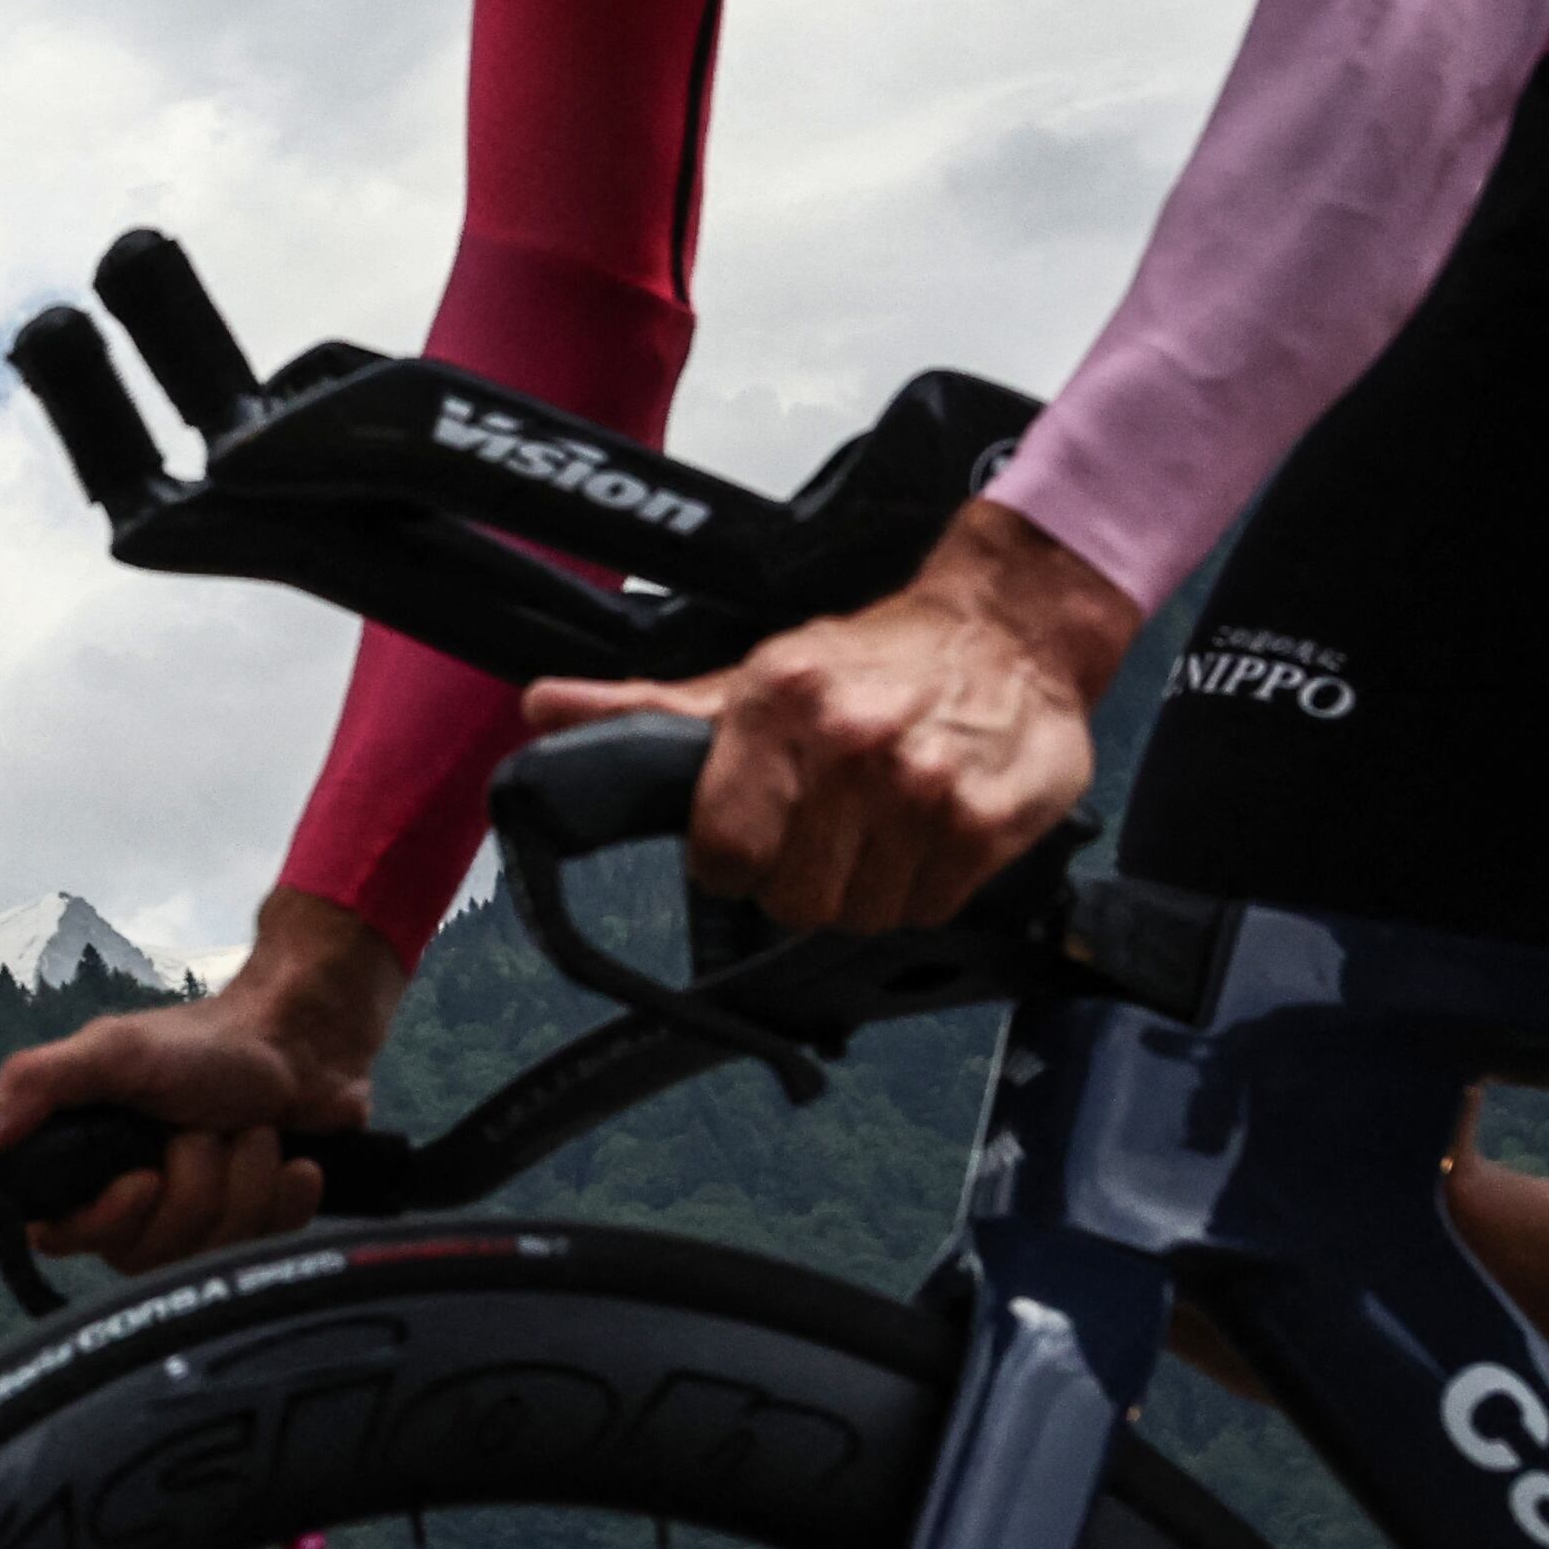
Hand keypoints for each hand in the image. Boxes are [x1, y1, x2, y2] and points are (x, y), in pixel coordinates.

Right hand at [0, 887, 396, 1274]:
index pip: (65, 1239)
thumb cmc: (203, 1043)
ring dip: (245, 1179)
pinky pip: (263, 1249)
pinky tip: (289, 1160)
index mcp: (84, 1166)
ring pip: (210, 1253)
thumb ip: (36, 1086)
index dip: (112, 1217)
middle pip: (150, 1253)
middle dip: (195, 1182)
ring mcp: (194, 1223)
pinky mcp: (251, 1232)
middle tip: (205, 1127)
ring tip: (250, 1131)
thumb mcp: (115, 1052)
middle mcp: (132, 1204)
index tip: (145, 1176)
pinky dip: (285, 1195)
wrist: (299, 1040)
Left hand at [521, 497, 1130, 931]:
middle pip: (793, 901)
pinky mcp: (985, 826)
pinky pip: (926, 912)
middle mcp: (850, 746)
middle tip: (824, 830)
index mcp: (777, 706)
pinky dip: (923, 887)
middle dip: (802, 879)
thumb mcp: (753, 674)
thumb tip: (543, 708)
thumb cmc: (869, 658)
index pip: (722, 855)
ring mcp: (922, 789)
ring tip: (878, 826)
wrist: (1005, 632)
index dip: (730, 861)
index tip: (747, 841)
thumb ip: (649, 710)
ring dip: (866, 888)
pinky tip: (925, 833)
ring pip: (861, 917)